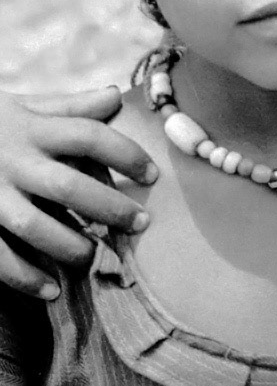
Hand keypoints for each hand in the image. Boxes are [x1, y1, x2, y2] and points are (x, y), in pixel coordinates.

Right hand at [0, 87, 156, 297]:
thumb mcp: (21, 108)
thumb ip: (67, 106)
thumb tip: (115, 95)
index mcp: (30, 129)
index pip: (89, 135)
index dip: (126, 153)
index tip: (152, 175)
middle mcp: (12, 160)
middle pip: (69, 185)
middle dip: (110, 207)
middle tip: (141, 223)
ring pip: (34, 226)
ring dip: (70, 245)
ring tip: (93, 256)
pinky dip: (25, 277)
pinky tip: (50, 290)